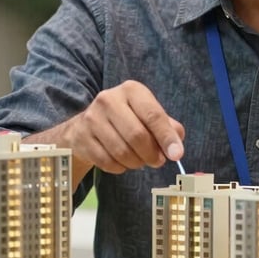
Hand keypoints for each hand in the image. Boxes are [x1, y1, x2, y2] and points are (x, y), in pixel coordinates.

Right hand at [59, 80, 184, 173]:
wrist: (86, 126)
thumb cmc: (126, 119)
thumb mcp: (147, 115)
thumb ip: (167, 128)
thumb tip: (176, 148)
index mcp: (131, 90)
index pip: (153, 115)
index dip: (166, 137)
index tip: (177, 155)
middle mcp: (109, 99)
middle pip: (137, 135)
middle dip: (151, 154)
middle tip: (158, 161)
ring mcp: (92, 118)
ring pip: (122, 152)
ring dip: (136, 163)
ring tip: (140, 160)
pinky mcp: (81, 138)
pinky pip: (107, 162)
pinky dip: (120, 168)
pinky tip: (122, 161)